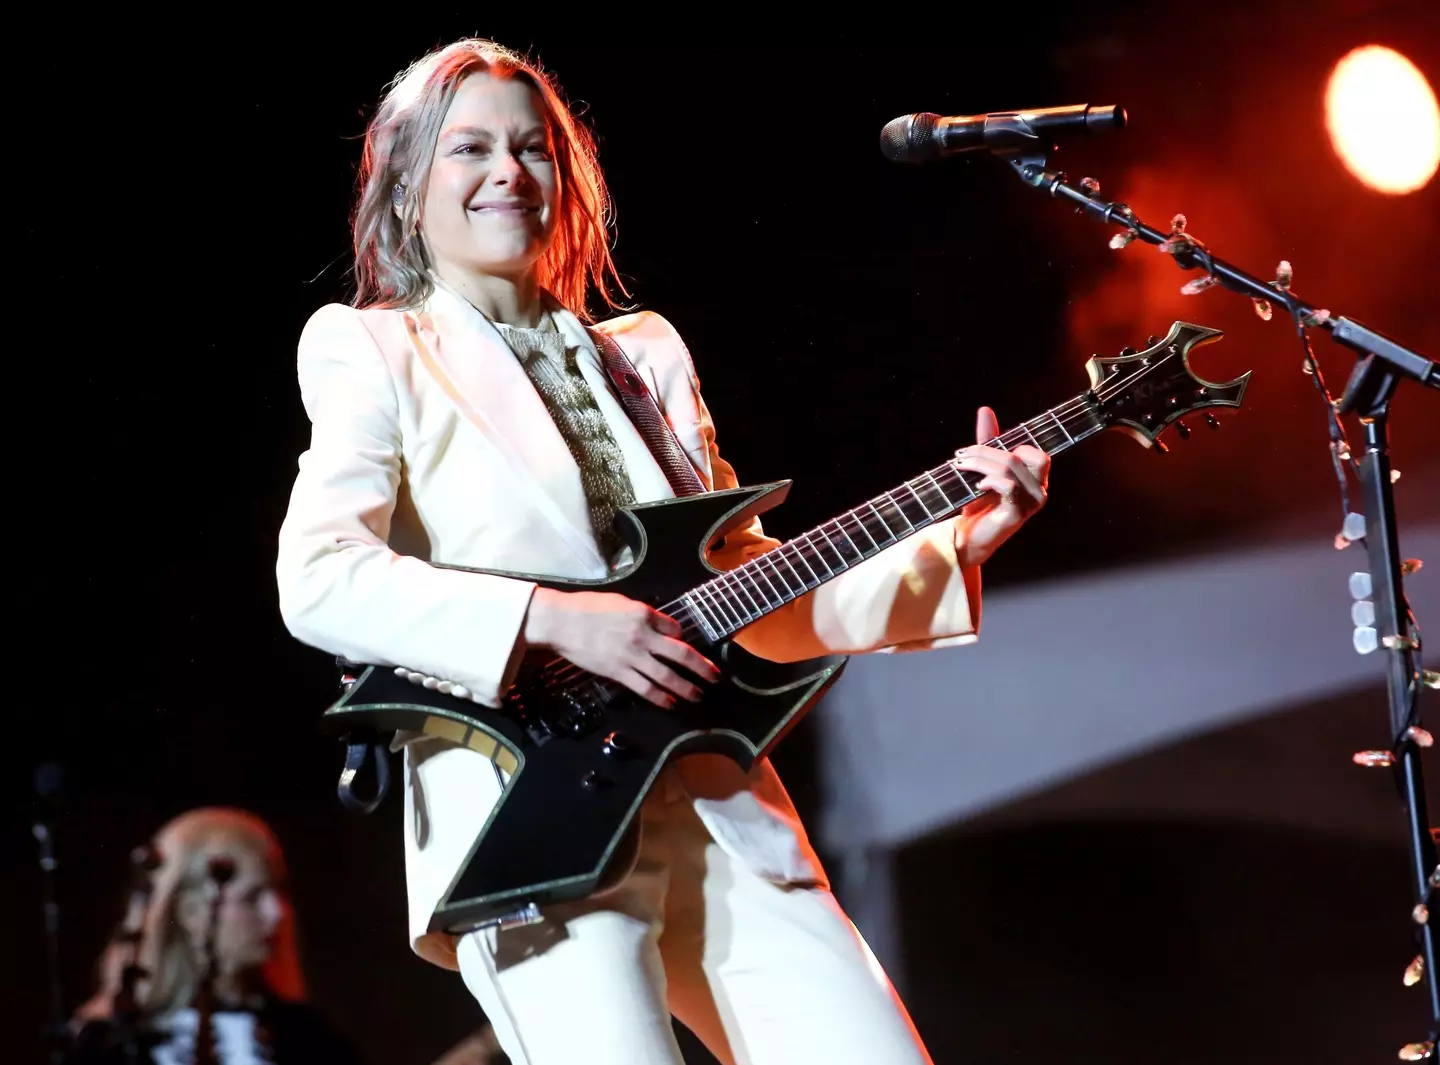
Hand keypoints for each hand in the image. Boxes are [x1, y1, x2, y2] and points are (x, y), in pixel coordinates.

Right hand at [523, 588, 719, 707]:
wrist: (561, 621)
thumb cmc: (587, 608)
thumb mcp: (620, 602)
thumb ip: (642, 614)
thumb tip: (660, 626)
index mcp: (644, 614)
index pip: (674, 629)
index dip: (683, 638)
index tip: (685, 645)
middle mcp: (643, 636)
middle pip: (681, 654)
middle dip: (702, 667)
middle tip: (716, 676)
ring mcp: (631, 656)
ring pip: (666, 676)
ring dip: (686, 688)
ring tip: (699, 695)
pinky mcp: (618, 672)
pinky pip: (645, 688)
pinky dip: (660, 697)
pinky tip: (671, 703)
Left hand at [952, 405, 1050, 566]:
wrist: (965, 539)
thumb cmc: (976, 505)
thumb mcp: (982, 469)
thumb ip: (988, 442)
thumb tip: (985, 409)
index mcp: (1035, 480)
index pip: (1034, 453)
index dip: (1005, 446)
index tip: (972, 450)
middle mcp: (1039, 491)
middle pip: (1019, 456)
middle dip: (986, 451)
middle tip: (960, 456)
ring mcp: (1030, 504)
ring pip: (1010, 468)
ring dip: (980, 463)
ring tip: (960, 467)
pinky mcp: (1017, 515)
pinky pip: (1008, 487)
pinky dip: (989, 480)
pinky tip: (977, 485)